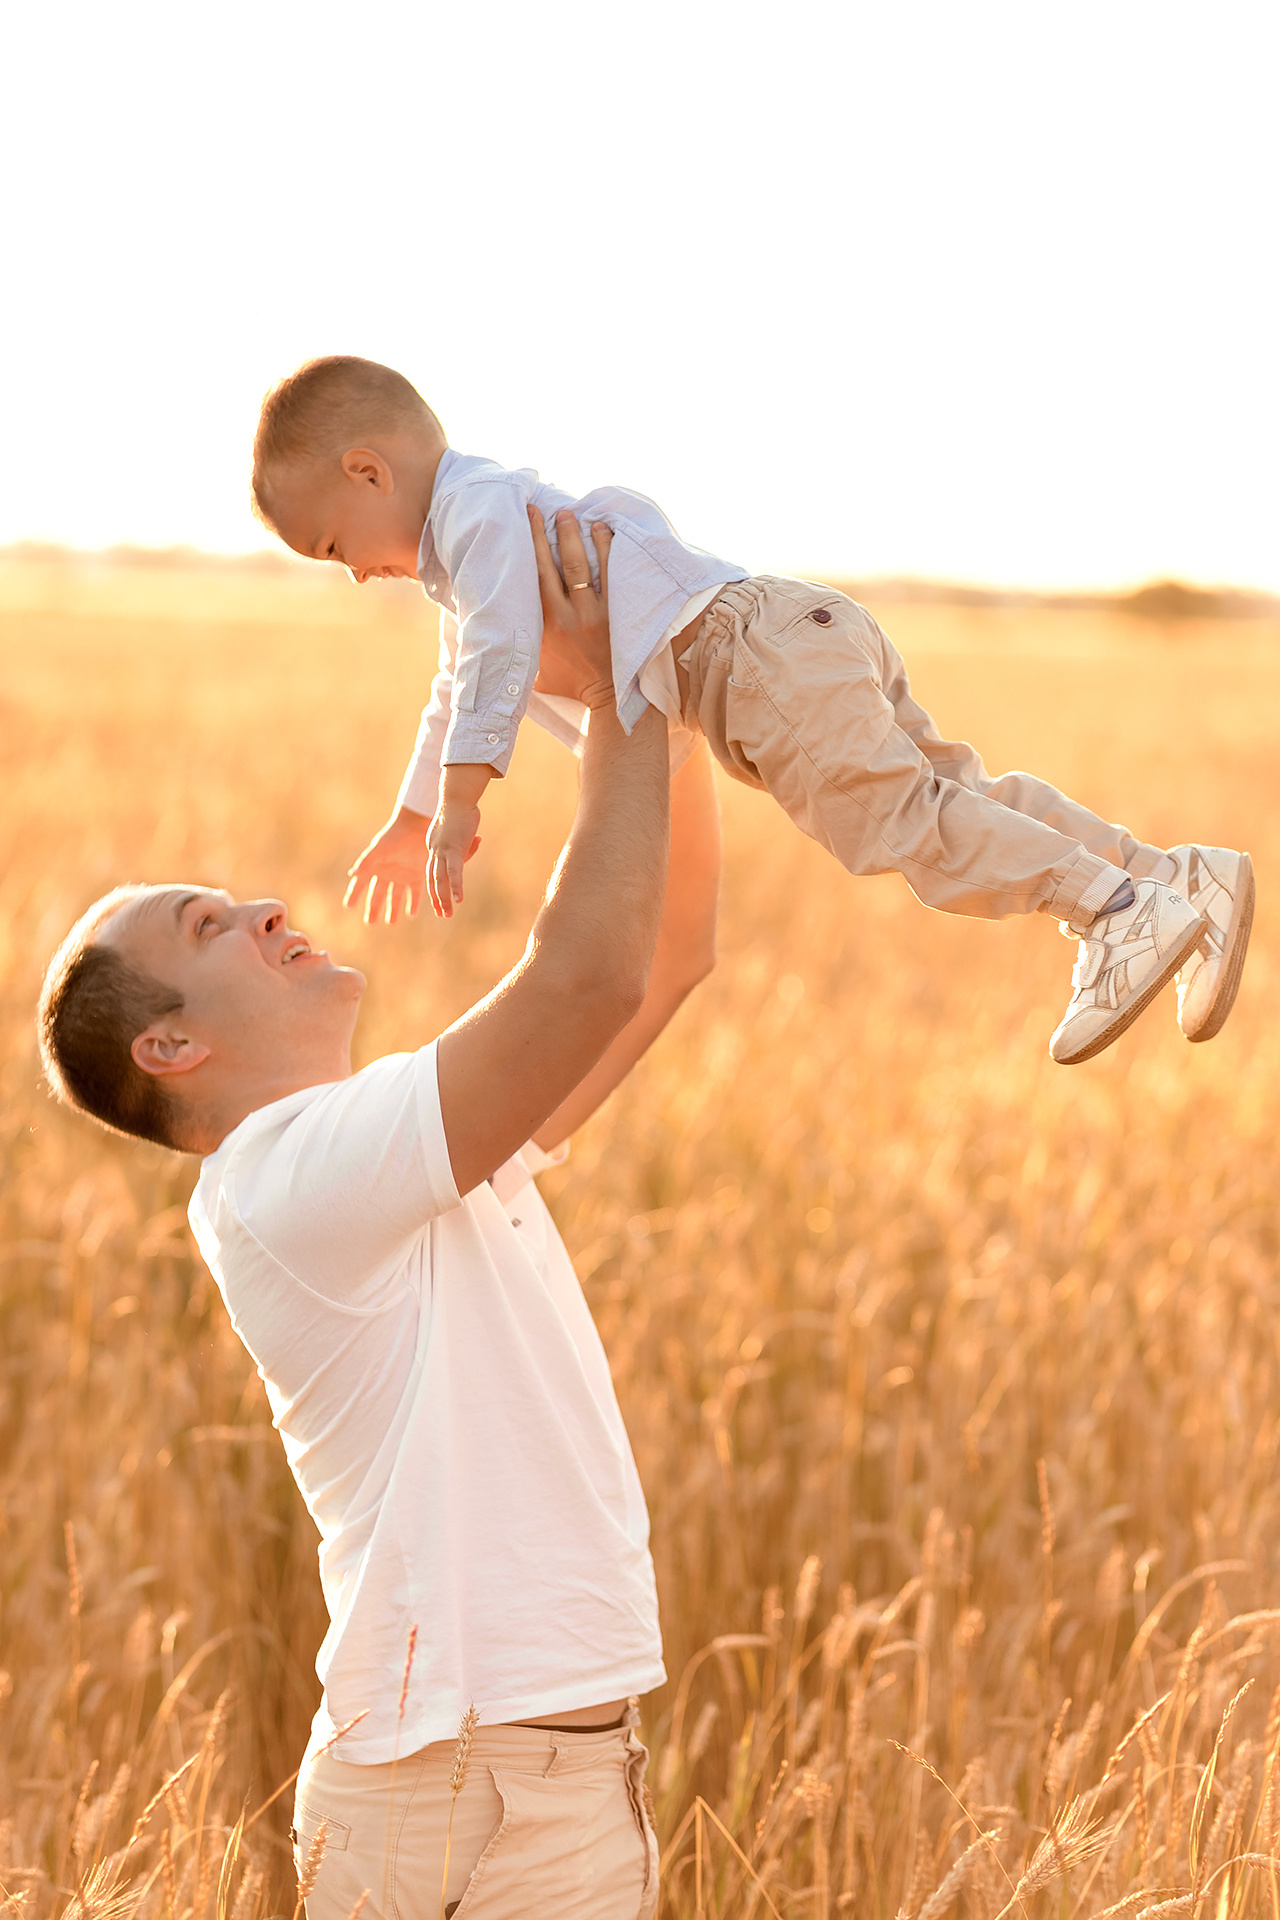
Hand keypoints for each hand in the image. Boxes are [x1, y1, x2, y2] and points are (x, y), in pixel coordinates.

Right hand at [344, 807, 429, 922]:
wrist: (417, 827)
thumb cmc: (395, 836)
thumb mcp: (379, 850)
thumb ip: (366, 862)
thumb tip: (352, 874)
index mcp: (375, 866)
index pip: (361, 884)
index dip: (354, 894)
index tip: (348, 906)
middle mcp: (387, 873)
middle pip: (378, 894)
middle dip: (374, 908)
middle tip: (370, 922)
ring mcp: (402, 875)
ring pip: (396, 897)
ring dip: (394, 909)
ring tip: (391, 922)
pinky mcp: (417, 876)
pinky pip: (414, 893)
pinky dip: (413, 903)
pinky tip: (411, 914)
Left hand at [427, 800, 482, 919]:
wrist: (457, 795)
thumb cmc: (462, 807)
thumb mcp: (462, 826)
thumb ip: (467, 837)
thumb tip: (476, 840)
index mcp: (434, 845)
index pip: (433, 870)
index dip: (435, 887)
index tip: (437, 900)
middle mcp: (435, 850)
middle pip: (433, 878)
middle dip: (437, 898)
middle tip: (442, 914)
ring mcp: (442, 850)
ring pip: (440, 879)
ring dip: (443, 898)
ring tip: (446, 914)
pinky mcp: (453, 848)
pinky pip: (453, 872)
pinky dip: (455, 886)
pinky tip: (459, 899)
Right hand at [530, 508, 614, 707]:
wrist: (608, 698)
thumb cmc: (570, 685)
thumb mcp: (536, 671)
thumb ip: (520, 649)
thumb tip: (490, 638)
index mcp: (545, 626)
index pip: (532, 579)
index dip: (526, 550)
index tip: (520, 526)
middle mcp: (567, 616)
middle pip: (554, 566)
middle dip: (545, 535)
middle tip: (541, 510)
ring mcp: (593, 613)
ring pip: (583, 567)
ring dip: (576, 537)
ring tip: (570, 514)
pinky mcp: (616, 614)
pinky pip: (612, 575)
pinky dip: (607, 551)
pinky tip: (602, 530)